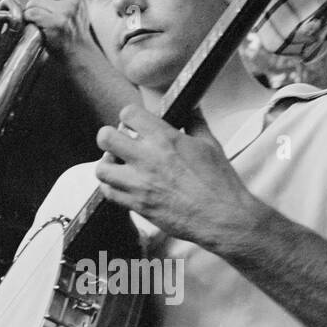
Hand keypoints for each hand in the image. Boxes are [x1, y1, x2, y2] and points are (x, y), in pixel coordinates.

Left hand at [24, 0, 90, 53]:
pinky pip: (32, 13)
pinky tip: (35, 23)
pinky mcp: (54, 23)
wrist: (79, 51)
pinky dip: (29, 17)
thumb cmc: (74, 29)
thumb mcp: (77, 5)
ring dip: (30, 9)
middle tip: (37, 11)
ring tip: (38, 18)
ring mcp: (64, 11)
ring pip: (34, 1)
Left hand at [94, 105, 259, 247]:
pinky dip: (112, 187)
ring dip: (108, 164)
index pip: (128, 114)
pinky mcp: (137, 204)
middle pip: (105, 137)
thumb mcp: (210, 144)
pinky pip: (108, 193)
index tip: (134, 124)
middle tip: (120, 143)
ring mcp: (139, 183)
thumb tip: (191, 108)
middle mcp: (148, 159)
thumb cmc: (220, 184)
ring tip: (119, 166)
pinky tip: (123, 185)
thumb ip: (195, 122)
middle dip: (110, 137)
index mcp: (165, 139)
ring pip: (102, 168)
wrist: (224, 218)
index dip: (130, 117)